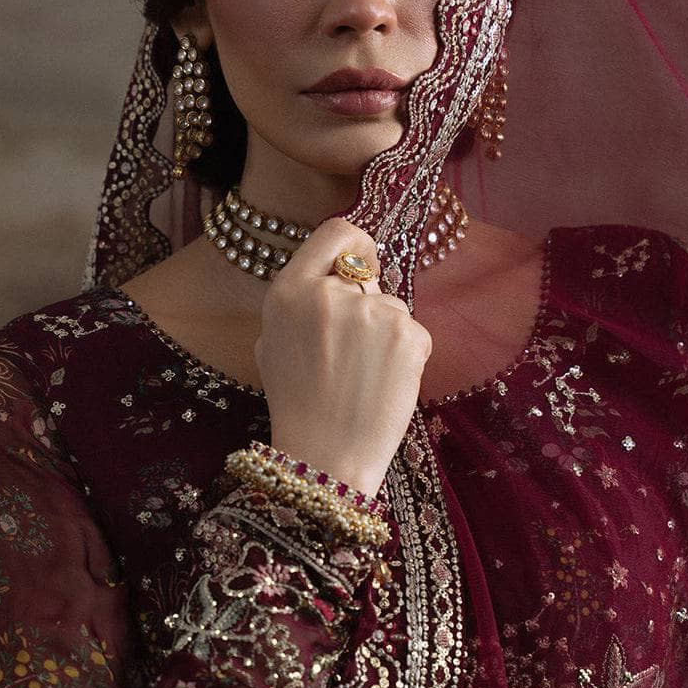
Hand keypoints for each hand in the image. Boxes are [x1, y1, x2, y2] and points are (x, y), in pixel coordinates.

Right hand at [256, 218, 431, 498]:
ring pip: (392, 309)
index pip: (337, 231)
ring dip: (384, 336)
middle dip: (365, 307)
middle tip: (352, 354)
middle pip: (367, 279)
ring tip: (363, 378)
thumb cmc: (298, 404)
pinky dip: (405, 357)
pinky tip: (384, 385)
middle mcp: (331, 294)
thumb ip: (301, 301)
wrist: (326, 455)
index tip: (364, 265)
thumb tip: (336, 276)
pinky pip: (415, 334)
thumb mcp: (272, 341)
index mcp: (290, 290)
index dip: (357, 246)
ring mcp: (374, 313)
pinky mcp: (409, 337)